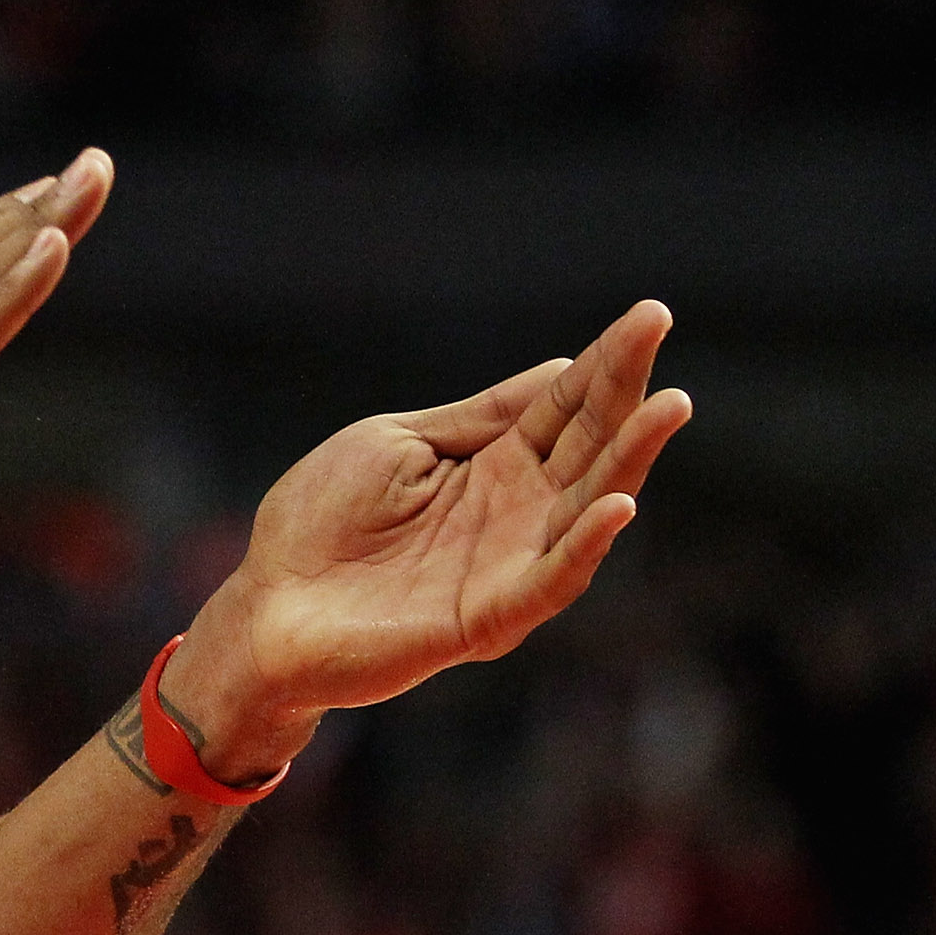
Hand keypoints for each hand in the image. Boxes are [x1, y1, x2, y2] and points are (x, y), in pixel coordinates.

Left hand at [175, 301, 690, 769]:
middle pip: (589, 446)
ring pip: (587, 509)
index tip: (649, 316)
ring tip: (669, 407)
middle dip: (628, 392)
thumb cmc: (320, 526)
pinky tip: (616, 503)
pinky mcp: (485, 618)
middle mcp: (515, 514)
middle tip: (659, 332)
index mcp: (491, 466)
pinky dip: (584, 546)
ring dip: (630, 460)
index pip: (563, 407)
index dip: (604, 364)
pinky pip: (548, 582)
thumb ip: (477, 419)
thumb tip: (561, 371)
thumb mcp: (396, 445)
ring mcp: (506, 567)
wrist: (266, 609)